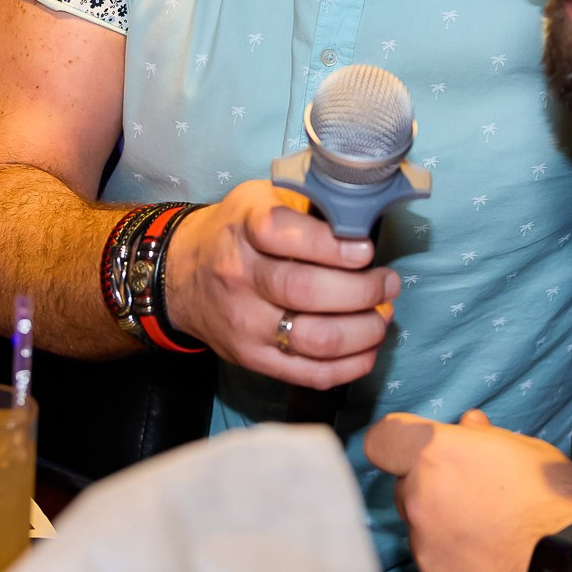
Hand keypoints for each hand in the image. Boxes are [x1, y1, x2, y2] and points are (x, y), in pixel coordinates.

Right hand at [163, 180, 398, 388]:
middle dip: (362, 291)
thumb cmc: (238, 230)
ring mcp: (245, 324)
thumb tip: (366, 212)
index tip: (366, 250)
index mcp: (245, 228)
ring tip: (384, 314)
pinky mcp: (251, 359)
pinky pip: (307, 373)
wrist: (182, 274)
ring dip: (363, 331)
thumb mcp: (261, 197)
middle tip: (389, 283)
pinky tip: (369, 348)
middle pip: (306, 292)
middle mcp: (241, 277)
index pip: (283, 234)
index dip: (332, 245)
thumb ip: (306, 201)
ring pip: (313, 339)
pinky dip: (349, 366)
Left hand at [365, 410, 571, 571]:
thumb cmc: (554, 501)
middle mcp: (420, 499)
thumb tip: (469, 426)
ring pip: (420, 522)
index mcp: (437, 455)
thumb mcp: (526, 450)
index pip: (383, 439)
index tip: (419, 443)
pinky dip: (453, 550)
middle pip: (406, 484)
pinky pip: (434, 554)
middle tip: (470, 484)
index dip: (399, 439)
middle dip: (430, 482)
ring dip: (443, 517)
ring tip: (487, 521)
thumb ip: (485, 438)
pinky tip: (487, 547)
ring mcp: (424, 544)